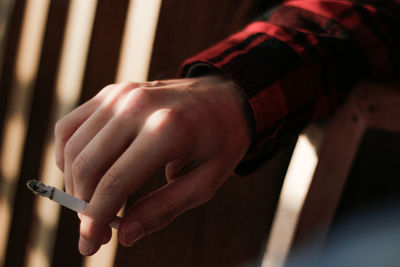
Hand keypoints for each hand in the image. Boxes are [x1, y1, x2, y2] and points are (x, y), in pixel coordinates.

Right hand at [54, 75, 250, 254]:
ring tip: (91, 204)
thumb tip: (126, 235)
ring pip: (72, 146)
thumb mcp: (204, 182)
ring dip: (73, 183)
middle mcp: (136, 107)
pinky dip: (68, 153)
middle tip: (94, 230)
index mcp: (166, 130)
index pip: (114, 183)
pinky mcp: (112, 93)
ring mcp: (121, 95)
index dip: (95, 220)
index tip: (89, 245)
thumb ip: (164, 209)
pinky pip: (71, 125)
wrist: (223, 98)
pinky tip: (83, 172)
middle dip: (82, 207)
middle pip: (86, 166)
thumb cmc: (219, 142)